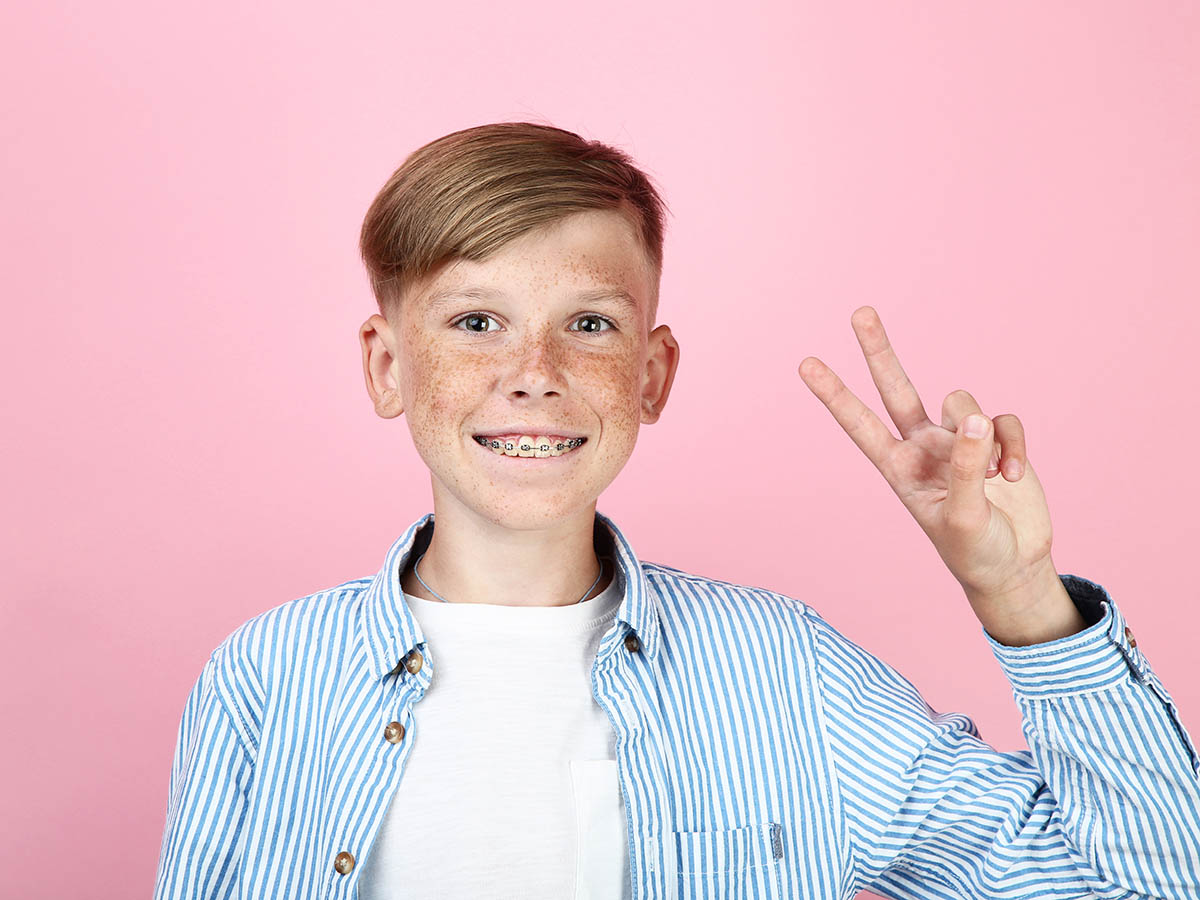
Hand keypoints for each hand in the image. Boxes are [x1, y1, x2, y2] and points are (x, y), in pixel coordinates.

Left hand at [798, 307, 1081, 642]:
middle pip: (896, 388)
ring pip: (962, 401)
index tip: (806, 363)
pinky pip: (1003, 420)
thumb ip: (965, 467)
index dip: (834, 395)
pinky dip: (1014, 444)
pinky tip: (1014, 477)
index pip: (859, 424)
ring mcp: (958, 440)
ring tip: (994, 478)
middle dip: (879, 350)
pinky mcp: (995, 439)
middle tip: (860, 311)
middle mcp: (922, 446)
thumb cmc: (975, 550)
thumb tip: (972, 417)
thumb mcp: (964, 516)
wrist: (1014, 565)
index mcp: (898, 468)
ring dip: (985, 435)